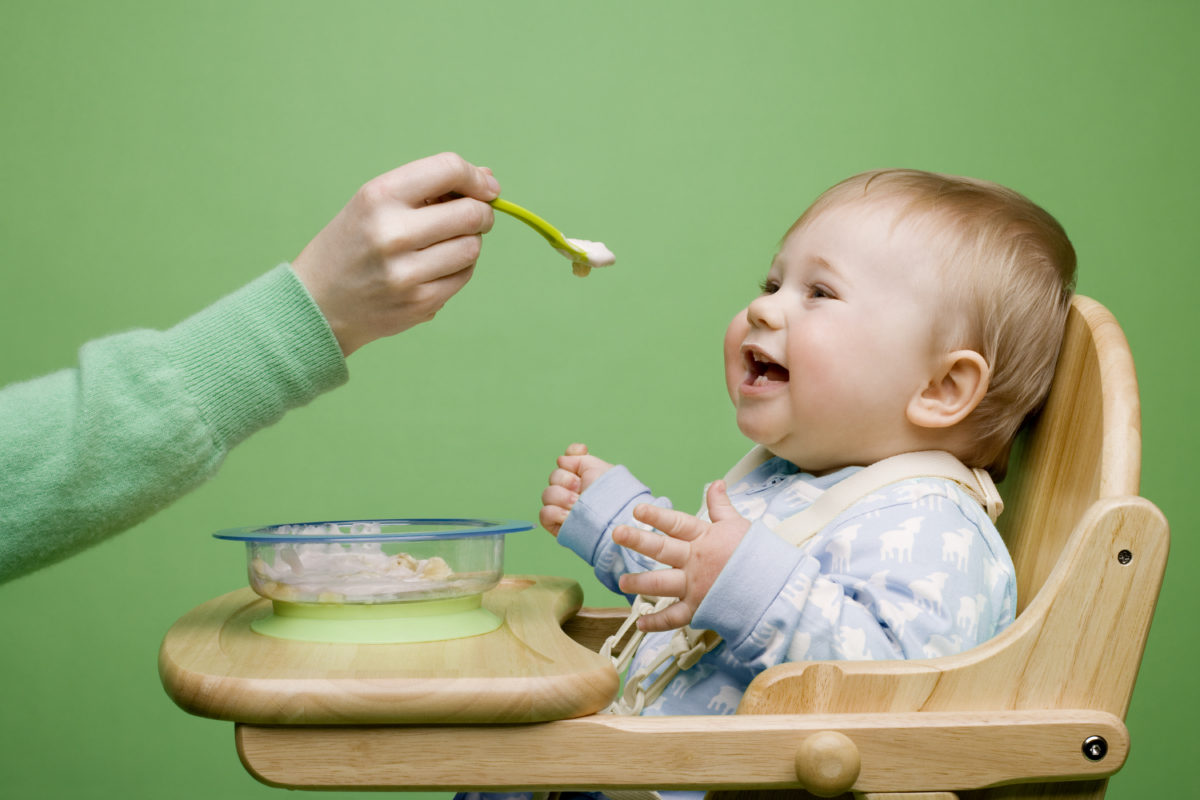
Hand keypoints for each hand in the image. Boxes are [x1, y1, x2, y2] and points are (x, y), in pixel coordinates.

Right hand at [291, 152, 500, 355]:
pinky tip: (435, 267)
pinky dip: (459, 268)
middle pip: (471, 213)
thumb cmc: (353, 244)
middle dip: (482, 212)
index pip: (448, 169)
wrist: (318, 303)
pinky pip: (464, 275)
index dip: (476, 177)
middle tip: (475, 216)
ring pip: (472, 247)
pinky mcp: (420, 303)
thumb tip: (489, 178)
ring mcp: (407, 272)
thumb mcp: (375, 203)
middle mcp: (392, 233)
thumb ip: (429, 187)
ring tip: (445, 243)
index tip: (487, 187)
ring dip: (469, 242)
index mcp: (379, 197)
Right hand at [539, 443, 613, 536]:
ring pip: (547, 494)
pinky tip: (569, 516)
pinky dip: (555, 512)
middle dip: (567, 480)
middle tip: (582, 489)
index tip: (582, 452)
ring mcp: (563, 508)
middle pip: (554, 476)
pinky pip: (544, 513)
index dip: (570, 456)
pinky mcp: (557, 525)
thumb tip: (561, 460)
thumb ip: (579, 459)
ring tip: (577, 504)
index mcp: (583, 477)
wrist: (615, 520)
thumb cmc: (612, 495)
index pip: (566, 461)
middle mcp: (572, 491)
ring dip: (563, 497)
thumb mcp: (599, 469)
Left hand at [613, 480, 749, 630]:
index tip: (637, 510)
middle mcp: (695, 561)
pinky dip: (657, 622)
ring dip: (640, 582)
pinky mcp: (699, 608)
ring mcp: (696, 586)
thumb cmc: (756, 554)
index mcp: (704, 538)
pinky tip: (641, 623)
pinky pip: (674, 617)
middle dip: (638, 541)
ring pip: (662, 583)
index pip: (676, 523)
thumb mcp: (738, 525)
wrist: (775, 588)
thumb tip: (716, 483)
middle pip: (662, 549)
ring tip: (622, 581)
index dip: (656, 516)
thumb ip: (721, 506)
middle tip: (617, 533)